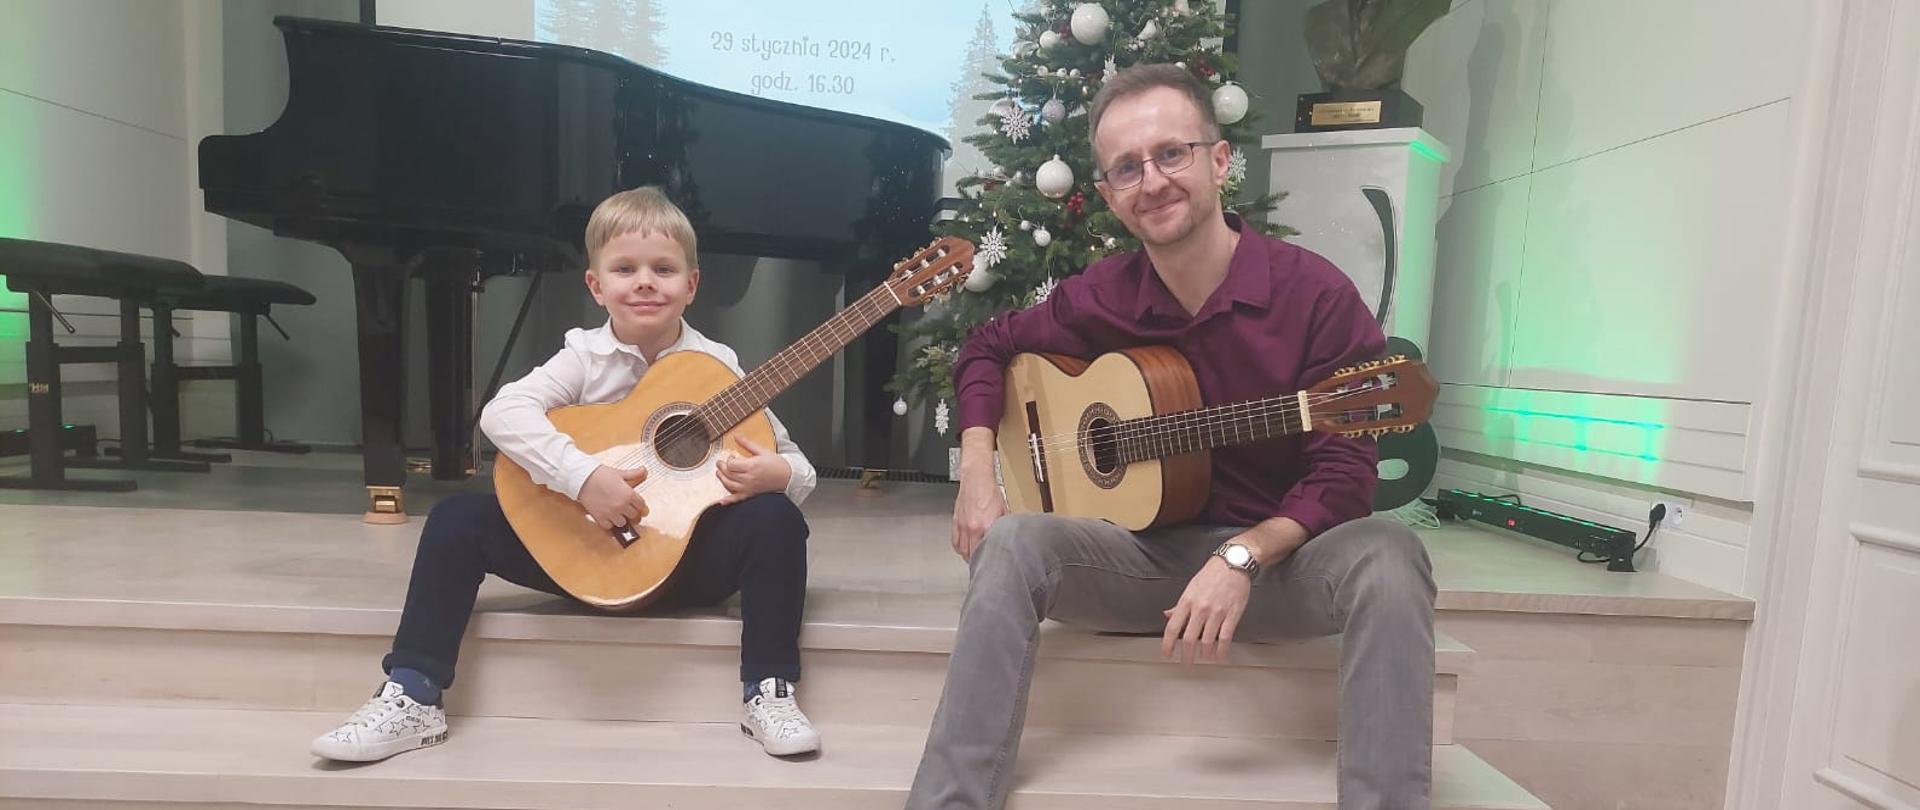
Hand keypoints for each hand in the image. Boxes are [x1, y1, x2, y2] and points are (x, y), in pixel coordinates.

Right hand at [579, 465, 648, 527]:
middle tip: (627, 509)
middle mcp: (621, 506)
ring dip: (621, 519)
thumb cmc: (600, 474)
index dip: (639, 505)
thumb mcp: (619, 473)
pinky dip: (609, 524)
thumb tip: (644, 470)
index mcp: (629, 495)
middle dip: (631, 512)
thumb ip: (634, 474)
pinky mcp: (600, 518)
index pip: (641, 506)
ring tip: (617, 513)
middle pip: (634, 516)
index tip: (637, 505)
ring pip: (622, 523)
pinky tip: (608, 517)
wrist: (582, 478)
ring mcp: (611, 513)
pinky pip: (609, 527)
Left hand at [715, 437, 790, 503]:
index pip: (731, 464)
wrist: (788, 477)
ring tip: (719, 473)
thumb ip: (747, 443)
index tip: (731, 457)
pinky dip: (728, 500)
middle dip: (722, 467)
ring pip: (729, 484)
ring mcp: (749, 487)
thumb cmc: (777, 464)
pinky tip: (721, 501)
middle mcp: (749, 478)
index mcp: (752, 466)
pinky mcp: (751, 494)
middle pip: (728, 473)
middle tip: (720, 463)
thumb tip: (736, 436)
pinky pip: (737, 498)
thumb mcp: (762, 451)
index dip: (728, 460)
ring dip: (722, 478)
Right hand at [951, 427, 1005, 560]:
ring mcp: (962, 526)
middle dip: (976, 561)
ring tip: (974, 557)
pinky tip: (964, 548)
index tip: (991, 565)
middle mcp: (971, 528)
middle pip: (970, 555)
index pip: (984, 552)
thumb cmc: (989, 492)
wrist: (976, 478)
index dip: (988, 561)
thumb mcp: (1004, 510)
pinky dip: (959, 547)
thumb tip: (1010, 537)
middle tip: (983, 564)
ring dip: (967, 555)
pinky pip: (955, 541)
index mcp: (985, 526)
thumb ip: (1004, 526)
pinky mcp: (956, 522)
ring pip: (961, 550)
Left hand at [1161, 556, 1251, 665]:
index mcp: (1187, 601)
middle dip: (1186, 655)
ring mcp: (1217, 612)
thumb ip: (1179, 605)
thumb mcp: (1190, 587)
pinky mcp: (1232, 615)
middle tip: (1187, 664)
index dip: (1168, 644)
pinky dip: (1221, 651)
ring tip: (1204, 659)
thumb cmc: (1211, 574)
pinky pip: (1225, 638)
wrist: (1233, 563)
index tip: (1166, 654)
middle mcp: (1200, 608)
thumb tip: (1167, 616)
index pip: (1173, 628)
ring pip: (1207, 642)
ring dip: (1204, 655)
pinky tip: (1219, 656)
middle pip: (1189, 639)